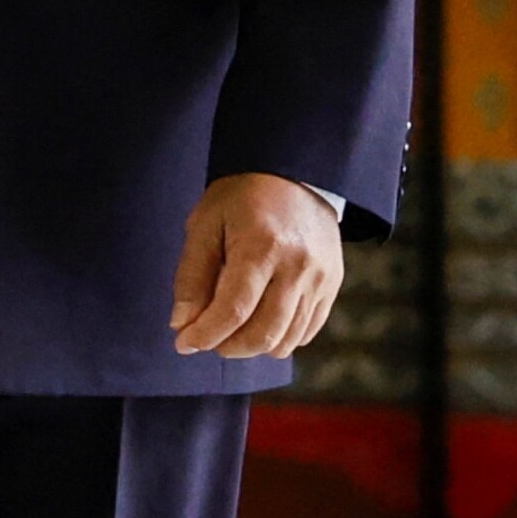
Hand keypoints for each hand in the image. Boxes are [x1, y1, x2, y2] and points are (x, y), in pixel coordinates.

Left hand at [170, 172, 344, 358]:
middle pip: (263, 333)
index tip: (184, 343)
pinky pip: (307, 331)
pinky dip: (279, 337)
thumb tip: (182, 325)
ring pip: (287, 339)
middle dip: (227, 346)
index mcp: (263, 246)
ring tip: (230, 330)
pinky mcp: (333, 283)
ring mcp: (321, 277)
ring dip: (252, 345)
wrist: (295, 171)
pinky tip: (259, 321)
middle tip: (207, 337)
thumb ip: (192, 277)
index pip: (233, 310)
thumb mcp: (205, 224)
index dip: (205, 335)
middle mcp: (299, 266)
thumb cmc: (241, 196)